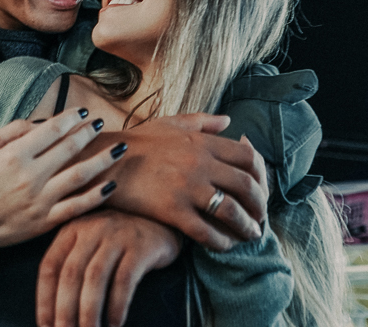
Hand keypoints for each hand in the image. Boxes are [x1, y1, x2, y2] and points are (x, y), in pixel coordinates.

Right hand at [0, 108, 123, 263]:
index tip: (83, 112)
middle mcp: (30, 176)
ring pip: (80, 176)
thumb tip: (41, 121)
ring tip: (119, 148)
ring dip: (102, 160)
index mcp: (14, 155)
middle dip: (89, 133)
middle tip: (101, 124)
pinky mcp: (45, 221)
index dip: (71, 118)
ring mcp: (40, 200)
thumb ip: (12, 130)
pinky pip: (77, 206)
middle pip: (69, 148)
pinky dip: (97, 195)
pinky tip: (112, 184)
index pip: (51, 130)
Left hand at [36, 211, 181, 326]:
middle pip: (70, 273)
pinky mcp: (140, 246)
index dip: (44, 299)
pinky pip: (124, 280)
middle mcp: (92, 228)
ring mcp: (117, 235)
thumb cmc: (119, 243)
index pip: (49, 266)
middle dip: (64, 310)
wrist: (161, 224)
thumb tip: (54, 313)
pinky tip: (115, 324)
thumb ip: (72, 266)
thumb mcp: (91, 245)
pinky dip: (117, 305)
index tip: (45, 326)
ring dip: (89, 311)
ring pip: (95, 278)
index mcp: (73, 229)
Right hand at [97, 113, 267, 249]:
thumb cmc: (137, 142)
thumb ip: (203, 121)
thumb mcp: (171, 123)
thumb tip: (229, 120)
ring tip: (250, 235)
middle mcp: (200, 163)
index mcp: (203, 142)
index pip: (249, 158)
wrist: (105, 161)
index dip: (262, 176)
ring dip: (247, 227)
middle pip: (247, 186)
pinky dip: (221, 242)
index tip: (261, 190)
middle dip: (260, 205)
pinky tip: (224, 246)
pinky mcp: (172, 210)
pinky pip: (206, 231)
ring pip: (232, 211)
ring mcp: (187, 187)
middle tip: (261, 217)